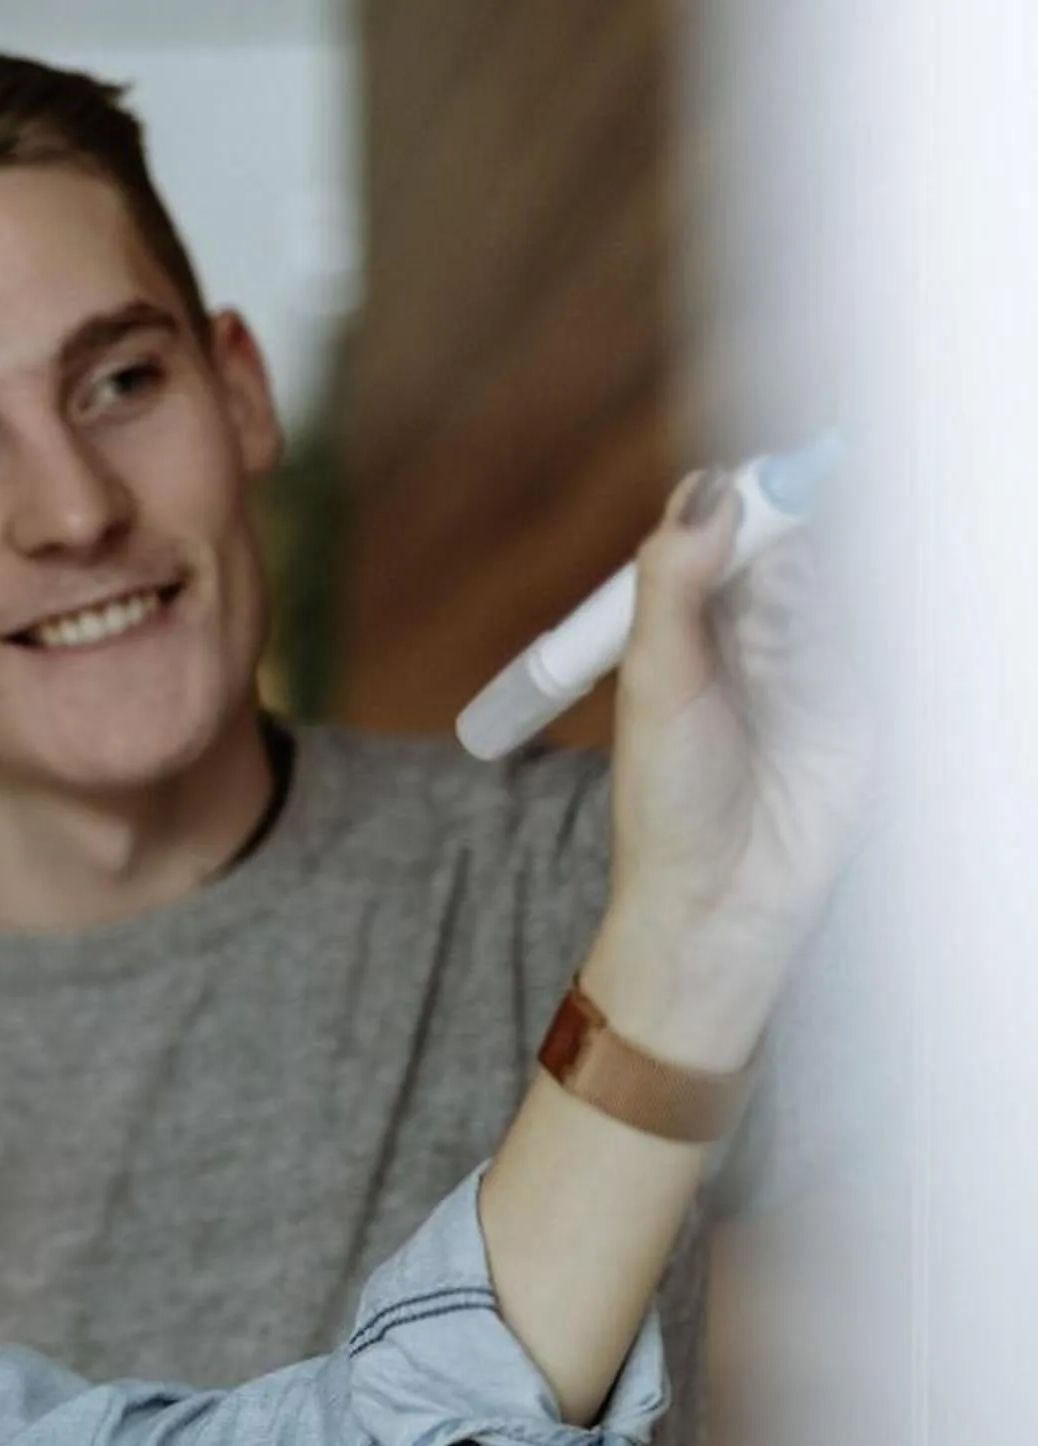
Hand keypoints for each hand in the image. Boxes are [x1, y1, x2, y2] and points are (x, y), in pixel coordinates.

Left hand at [593, 473, 873, 1068]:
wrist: (722, 896)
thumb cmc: (670, 800)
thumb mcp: (658, 683)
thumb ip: (677, 586)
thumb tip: (705, 491)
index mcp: (687, 624)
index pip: (725, 530)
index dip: (747, 494)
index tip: (762, 472)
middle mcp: (749, 635)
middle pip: (789, 545)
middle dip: (790, 531)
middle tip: (784, 535)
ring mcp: (808, 666)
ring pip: (830, 589)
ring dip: (804, 601)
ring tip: (769, 646)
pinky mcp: (856, 701)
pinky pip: (864, 640)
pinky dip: (842, 638)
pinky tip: (802, 663)